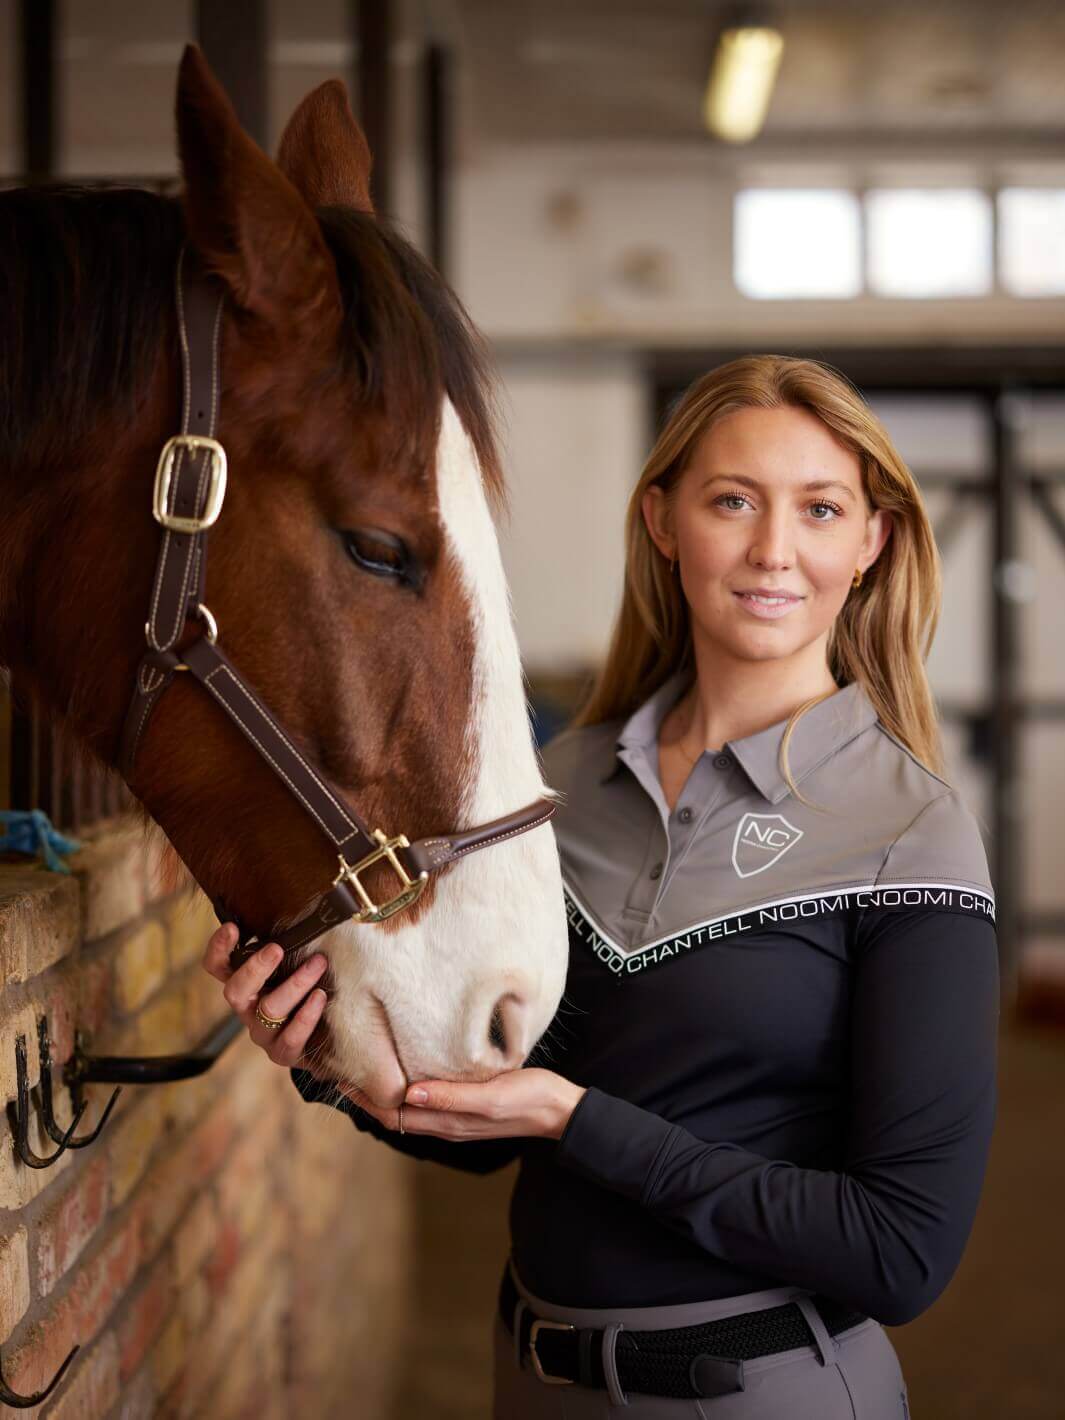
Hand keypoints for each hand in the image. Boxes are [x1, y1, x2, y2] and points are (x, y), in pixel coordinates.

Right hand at [202, 921, 329, 1071]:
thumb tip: (306, 909)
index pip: (218, 967)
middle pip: (235, 991)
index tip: (232, 927)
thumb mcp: (300, 964)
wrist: (333, 1036)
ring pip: (268, 1011)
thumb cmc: (312, 989)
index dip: (218, 949)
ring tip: (318, 964)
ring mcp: (264, 1034)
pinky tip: (321, 997)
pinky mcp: (285, 1053)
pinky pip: (290, 1039)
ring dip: (294, 985)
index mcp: (246, 984)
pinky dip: (306, 1016)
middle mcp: (249, 1009)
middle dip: (254, 969)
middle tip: (276, 949)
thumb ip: (295, 944)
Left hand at [342, 1068, 586, 1142]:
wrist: (559, 1109)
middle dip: (365, 1094)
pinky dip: (405, 1088)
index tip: (339, 1077)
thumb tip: (409, 1093)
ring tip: (362, 1069)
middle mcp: (445, 1122)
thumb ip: (451, 1097)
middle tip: (339, 1069)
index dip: (364, 1098)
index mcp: (447, 1121)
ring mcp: (455, 1116)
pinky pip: (425, 1100)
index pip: (392, 1112)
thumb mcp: (490, 1097)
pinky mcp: (465, 1105)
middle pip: (393, 1111)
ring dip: (383, 1092)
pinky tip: (404, 1071)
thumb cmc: (528, 1098)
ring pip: (407, 1106)